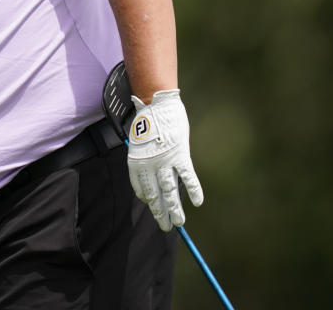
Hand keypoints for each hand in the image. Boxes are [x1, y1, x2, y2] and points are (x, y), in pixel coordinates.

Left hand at [127, 90, 203, 230]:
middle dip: (161, 213)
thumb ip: (145, 160)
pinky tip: (197, 202)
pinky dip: (193, 190)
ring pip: (170, 191)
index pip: (141, 189)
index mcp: (135, 163)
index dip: (149, 201)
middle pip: (155, 195)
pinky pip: (187, 177)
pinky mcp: (179, 155)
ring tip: (179, 222)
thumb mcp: (139, 144)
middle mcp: (148, 165)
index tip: (154, 207)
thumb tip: (154, 176)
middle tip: (166, 227)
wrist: (156, 105)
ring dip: (174, 209)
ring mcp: (164, 161)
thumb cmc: (148, 123)